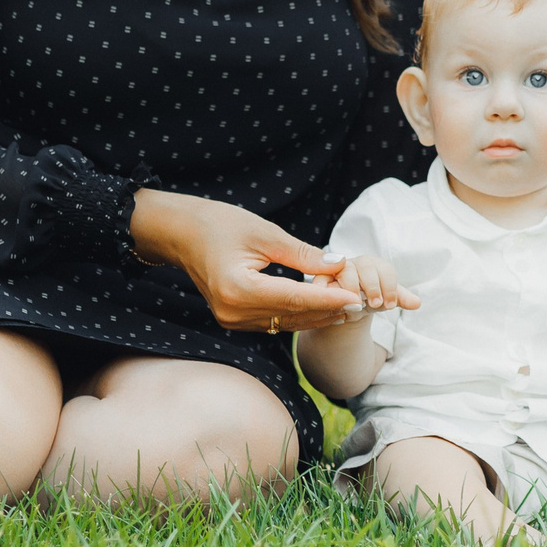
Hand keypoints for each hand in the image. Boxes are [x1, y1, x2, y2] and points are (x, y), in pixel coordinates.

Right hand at [129, 189, 363, 332]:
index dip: (329, 298)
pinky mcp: (234, 319)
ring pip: (286, 322)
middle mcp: (233, 312)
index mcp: (237, 289)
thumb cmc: (220, 224)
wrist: (181, 233)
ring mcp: (231, 320)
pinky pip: (274, 321)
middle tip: (365, 301)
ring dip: (318, 314)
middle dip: (329, 309)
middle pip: (293, 316)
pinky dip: (300, 314)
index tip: (358, 296)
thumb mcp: (265, 233)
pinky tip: (324, 306)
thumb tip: (340, 264)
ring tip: (351, 304)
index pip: (294, 298)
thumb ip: (303, 254)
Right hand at [320, 253, 420, 317]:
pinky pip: (322, 278)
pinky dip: (325, 288)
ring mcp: (340, 268)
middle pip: (367, 266)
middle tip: (376, 305)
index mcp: (377, 266)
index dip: (390, 287)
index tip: (391, 305)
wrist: (347, 306)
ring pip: (345, 270)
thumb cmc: (369, 298)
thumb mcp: (385, 299)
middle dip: (372, 286)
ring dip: (351, 288)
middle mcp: (359, 263)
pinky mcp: (323, 277)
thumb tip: (417, 303)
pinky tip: (331, 301)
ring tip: (356, 305)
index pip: (386, 270)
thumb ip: (400, 299)